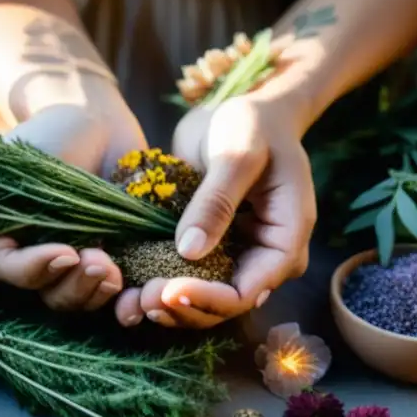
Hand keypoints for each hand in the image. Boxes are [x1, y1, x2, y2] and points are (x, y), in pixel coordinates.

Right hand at [0, 102, 147, 310]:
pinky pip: (118, 293)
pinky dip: (128, 298)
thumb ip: (21, 205)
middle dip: (75, 286)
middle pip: (51, 296)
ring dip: (99, 294)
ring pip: (84, 301)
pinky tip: (141, 293)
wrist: (95, 120)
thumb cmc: (53, 135)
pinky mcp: (116, 261)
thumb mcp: (26, 164)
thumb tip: (38, 248)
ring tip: (116, 271)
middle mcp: (41, 258)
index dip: (35, 271)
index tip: (66, 252)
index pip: (9, 270)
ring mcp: (79, 263)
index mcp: (7, 237)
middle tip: (101, 262)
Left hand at [114, 97, 315, 328]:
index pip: (248, 290)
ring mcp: (237, 253)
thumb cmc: (253, 124)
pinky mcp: (211, 245)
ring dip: (170, 305)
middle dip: (185, 307)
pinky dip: (162, 282)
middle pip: (226, 305)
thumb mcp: (237, 155)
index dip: (208, 299)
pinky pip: (189, 275)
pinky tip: (130, 286)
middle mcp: (263, 256)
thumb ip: (216, 201)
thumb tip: (190, 251)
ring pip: (206, 297)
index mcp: (285, 239)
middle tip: (142, 298)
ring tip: (131, 300)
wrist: (246, 109)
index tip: (165, 289)